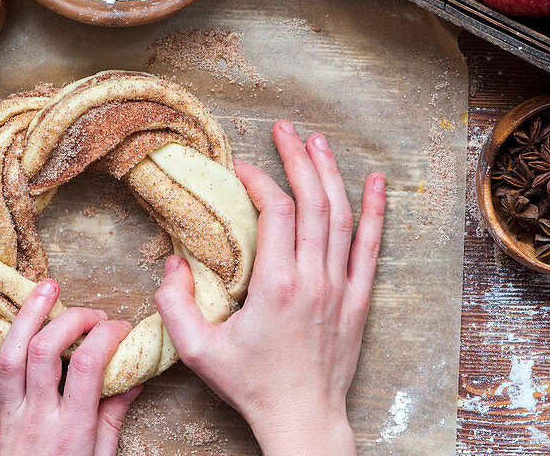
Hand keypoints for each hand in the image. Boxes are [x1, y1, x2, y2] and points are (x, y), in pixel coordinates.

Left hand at [0, 280, 142, 455]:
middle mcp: (35, 419)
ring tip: (46, 287)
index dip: (106, 336)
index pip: (88, 366)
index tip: (119, 328)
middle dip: (71, 319)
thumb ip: (111, 419)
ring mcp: (4, 416)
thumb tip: (132, 379)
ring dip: (28, 314)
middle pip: (46, 351)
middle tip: (90, 312)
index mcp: (70, 431)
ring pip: (11, 354)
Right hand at [154, 120, 386, 455]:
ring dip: (331, 175)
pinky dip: (375, 212)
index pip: (275, 212)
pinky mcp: (358, 300)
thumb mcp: (198, 352)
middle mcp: (313, 279)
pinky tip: (377, 183)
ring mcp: (341, 288)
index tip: (243, 169)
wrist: (302, 419)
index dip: (260, 181)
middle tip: (284, 130)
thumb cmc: (251, 386)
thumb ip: (174, 305)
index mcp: (276, 286)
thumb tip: (173, 264)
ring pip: (342, 217)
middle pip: (312, 202)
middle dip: (298, 159)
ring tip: (318, 142)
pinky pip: (371, 247)